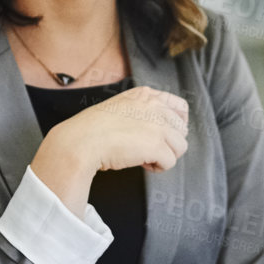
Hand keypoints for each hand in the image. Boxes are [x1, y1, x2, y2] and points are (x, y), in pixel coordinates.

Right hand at [31, 86, 188, 212]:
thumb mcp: (120, 107)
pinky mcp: (156, 145)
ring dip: (164, 156)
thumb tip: (159, 130)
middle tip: (150, 150)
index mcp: (146, 95)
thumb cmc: (94, 129)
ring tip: (145, 158)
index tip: (167, 136)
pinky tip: (143, 165)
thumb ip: (142, 112)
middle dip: (169, 143)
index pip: (181, 107)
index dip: (178, 125)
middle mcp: (155, 106)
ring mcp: (158, 125)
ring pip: (180, 147)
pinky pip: (170, 162)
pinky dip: (158, 167)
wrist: (81, 141)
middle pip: (182, 130)